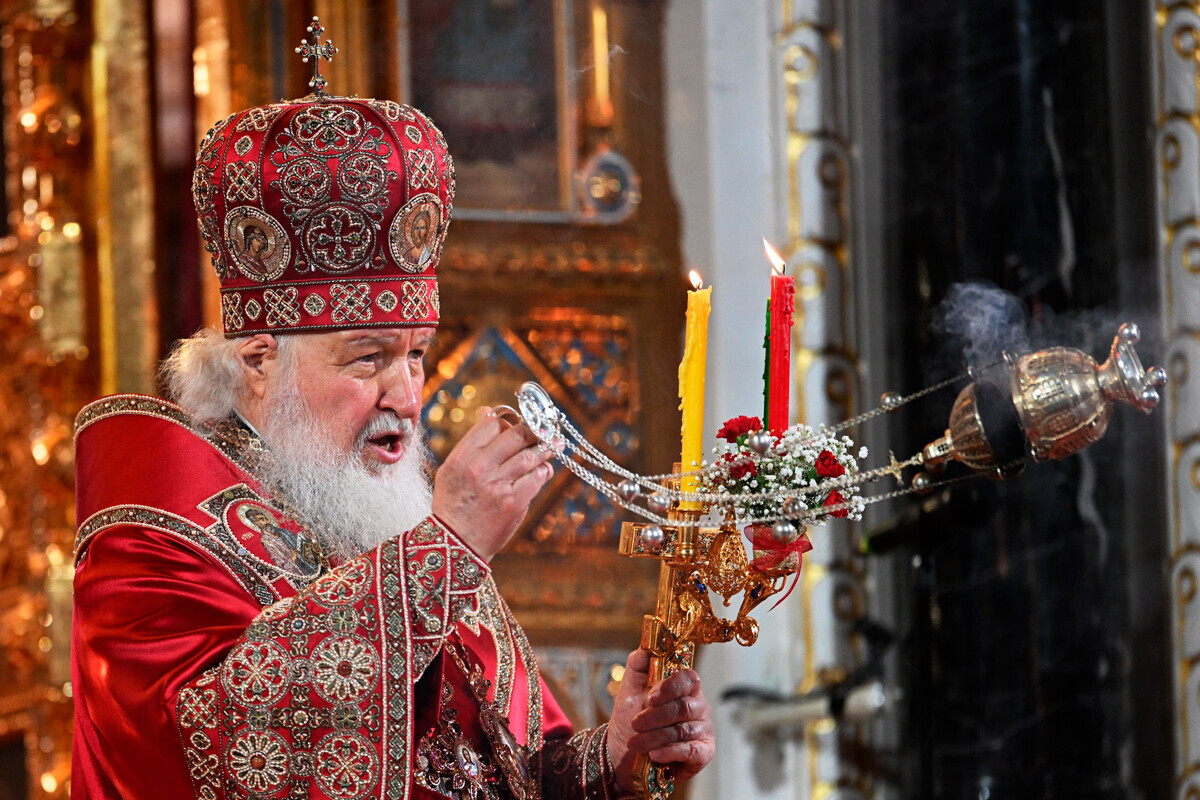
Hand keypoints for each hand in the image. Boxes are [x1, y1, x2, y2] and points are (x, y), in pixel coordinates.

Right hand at [431, 407, 555, 559]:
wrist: (455, 542)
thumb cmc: (453, 504)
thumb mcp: (451, 469)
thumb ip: (471, 443)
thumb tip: (488, 412)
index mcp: (462, 457)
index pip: (492, 425)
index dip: (508, 420)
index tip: (518, 423)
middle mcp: (480, 468)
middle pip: (515, 435)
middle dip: (533, 429)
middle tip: (544, 428)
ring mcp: (499, 485)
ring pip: (529, 456)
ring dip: (545, 448)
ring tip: (554, 444)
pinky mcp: (514, 502)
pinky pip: (536, 478)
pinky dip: (543, 471)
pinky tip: (545, 469)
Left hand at [607, 649, 714, 791]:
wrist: (625, 750)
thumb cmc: (631, 716)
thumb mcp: (630, 688)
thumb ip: (638, 664)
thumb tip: (646, 648)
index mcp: (684, 686)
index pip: (688, 679)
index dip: (671, 687)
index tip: (651, 697)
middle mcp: (698, 706)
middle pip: (683, 707)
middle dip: (656, 717)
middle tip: (635, 723)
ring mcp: (703, 729)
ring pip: (683, 731)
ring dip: (655, 737)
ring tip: (635, 743)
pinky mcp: (703, 752)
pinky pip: (692, 751)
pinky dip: (671, 752)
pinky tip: (655, 755)